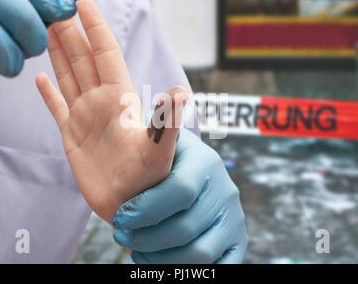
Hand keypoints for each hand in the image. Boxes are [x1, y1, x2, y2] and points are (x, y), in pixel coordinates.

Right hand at [36, 0, 188, 223]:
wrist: (131, 204)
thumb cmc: (150, 178)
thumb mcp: (160, 148)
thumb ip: (167, 120)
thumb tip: (179, 92)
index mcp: (119, 98)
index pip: (106, 54)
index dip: (96, 28)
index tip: (84, 3)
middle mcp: (101, 102)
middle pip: (82, 59)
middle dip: (70, 33)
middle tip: (55, 6)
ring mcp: (85, 118)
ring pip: (69, 77)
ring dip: (58, 54)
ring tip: (46, 31)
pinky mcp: (72, 136)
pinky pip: (57, 108)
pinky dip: (48, 94)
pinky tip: (39, 78)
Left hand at [112, 128, 248, 263]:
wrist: (187, 177)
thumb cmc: (162, 161)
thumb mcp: (158, 141)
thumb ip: (160, 124)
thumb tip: (177, 92)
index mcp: (206, 163)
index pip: (179, 190)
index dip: (145, 209)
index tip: (120, 218)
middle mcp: (226, 190)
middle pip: (186, 227)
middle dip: (146, 237)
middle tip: (123, 238)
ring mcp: (234, 218)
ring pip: (200, 252)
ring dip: (161, 259)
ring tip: (138, 252)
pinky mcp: (237, 240)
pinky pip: (219, 266)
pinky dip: (188, 271)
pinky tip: (161, 264)